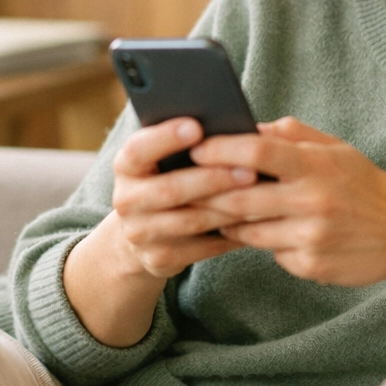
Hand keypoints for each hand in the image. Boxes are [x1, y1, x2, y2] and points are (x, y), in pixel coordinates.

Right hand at [63, 117, 253, 346]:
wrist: (140, 235)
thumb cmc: (164, 181)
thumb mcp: (160, 160)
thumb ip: (184, 145)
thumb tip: (226, 129)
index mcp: (126, 166)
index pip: (138, 149)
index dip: (165, 138)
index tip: (197, 126)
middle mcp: (126, 200)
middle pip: (171, 189)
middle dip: (213, 179)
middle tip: (250, 170)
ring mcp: (140, 234)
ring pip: (191, 221)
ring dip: (228, 209)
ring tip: (260, 196)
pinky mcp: (159, 259)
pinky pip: (201, 247)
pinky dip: (230, 235)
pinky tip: (254, 222)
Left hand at [191, 118, 385, 284]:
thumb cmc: (361, 182)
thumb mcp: (334, 149)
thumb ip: (289, 137)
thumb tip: (243, 129)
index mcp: (316, 166)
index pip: (256, 154)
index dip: (219, 150)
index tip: (194, 147)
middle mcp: (312, 203)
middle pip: (239, 198)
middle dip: (206, 192)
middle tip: (181, 185)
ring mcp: (310, 238)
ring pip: (246, 230)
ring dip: (224, 219)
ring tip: (206, 208)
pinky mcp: (310, 266)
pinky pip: (268, 252)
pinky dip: (256, 241)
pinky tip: (251, 231)